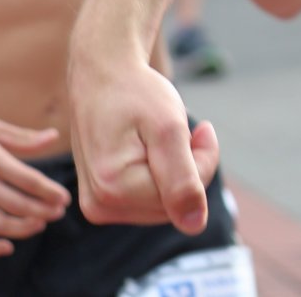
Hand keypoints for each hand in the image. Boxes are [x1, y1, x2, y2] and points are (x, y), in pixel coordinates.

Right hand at [0, 111, 69, 257]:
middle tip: (58, 212)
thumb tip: (54, 137)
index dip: (49, 191)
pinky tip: (8, 246)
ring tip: (40, 224)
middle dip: (43, 211)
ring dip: (24, 229)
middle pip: (17, 204)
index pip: (28, 179)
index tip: (64, 198)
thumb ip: (24, 138)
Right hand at [70, 49, 219, 232]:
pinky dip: (159, 174)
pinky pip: (147, 198)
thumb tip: (194, 226)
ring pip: (162, 204)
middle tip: (189, 130)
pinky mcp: (102, 199)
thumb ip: (183, 180)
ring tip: (164, 136)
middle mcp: (99, 205)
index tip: (203, 128)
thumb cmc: (135, 93)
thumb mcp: (169, 128)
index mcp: (113, 189)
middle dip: (189, 168)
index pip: (184, 198)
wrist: (102, 73)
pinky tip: (151, 147)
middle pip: (171, 206)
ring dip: (173, 171)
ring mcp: (98, 205)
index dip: (203, 162)